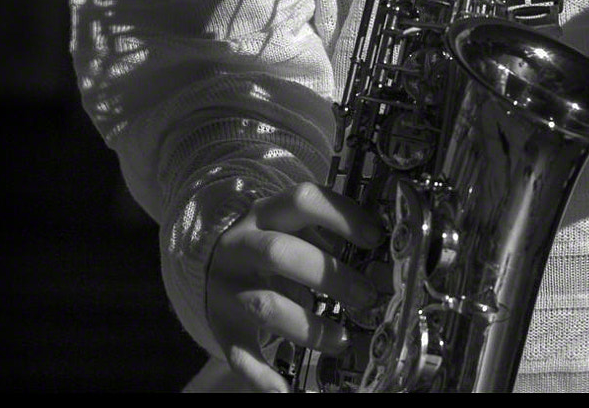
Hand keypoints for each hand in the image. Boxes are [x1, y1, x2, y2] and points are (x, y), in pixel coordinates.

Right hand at [205, 182, 384, 391]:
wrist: (208, 263)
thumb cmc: (270, 245)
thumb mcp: (292, 228)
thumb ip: (327, 237)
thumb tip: (379, 261)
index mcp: (265, 214)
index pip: (301, 200)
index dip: (340, 216)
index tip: (374, 237)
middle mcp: (241, 246)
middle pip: (280, 254)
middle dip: (329, 275)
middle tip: (366, 296)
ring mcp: (229, 287)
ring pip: (264, 305)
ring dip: (308, 326)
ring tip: (341, 340)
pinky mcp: (222, 325)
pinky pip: (238, 353)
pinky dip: (261, 375)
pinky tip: (285, 389)